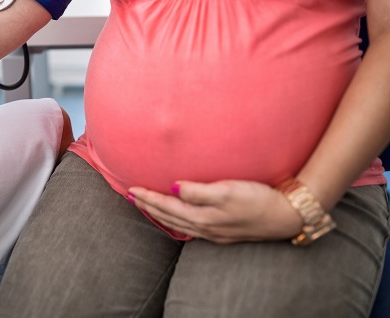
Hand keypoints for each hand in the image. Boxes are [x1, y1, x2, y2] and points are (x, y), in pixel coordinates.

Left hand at [128, 180, 302, 243]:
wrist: (287, 216)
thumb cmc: (259, 200)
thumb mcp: (228, 191)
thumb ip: (199, 191)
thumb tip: (174, 187)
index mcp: (203, 218)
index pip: (167, 206)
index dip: (148, 197)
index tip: (131, 189)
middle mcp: (205, 228)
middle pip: (169, 217)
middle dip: (149, 207)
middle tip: (132, 196)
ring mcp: (215, 232)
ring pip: (179, 224)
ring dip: (160, 214)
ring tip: (147, 205)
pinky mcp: (225, 231)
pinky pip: (191, 227)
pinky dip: (177, 220)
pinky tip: (178, 216)